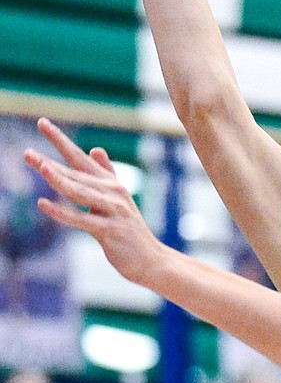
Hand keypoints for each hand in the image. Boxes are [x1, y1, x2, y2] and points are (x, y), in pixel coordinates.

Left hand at [25, 119, 168, 287]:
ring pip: (80, 192)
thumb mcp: (119, 199)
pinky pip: (82, 219)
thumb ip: (106, 173)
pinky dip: (62, 212)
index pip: (80, 157)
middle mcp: (112, 192)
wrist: (152, 259)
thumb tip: (95, 149)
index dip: (61, 141)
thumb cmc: (130, 231)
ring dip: (60, 180)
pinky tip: (43, 204)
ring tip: (41, 167)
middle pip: (76, 174)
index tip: (42, 122)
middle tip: (27, 153)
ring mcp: (112, 211)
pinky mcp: (110, 231)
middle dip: (50, 163)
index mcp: (110, 184)